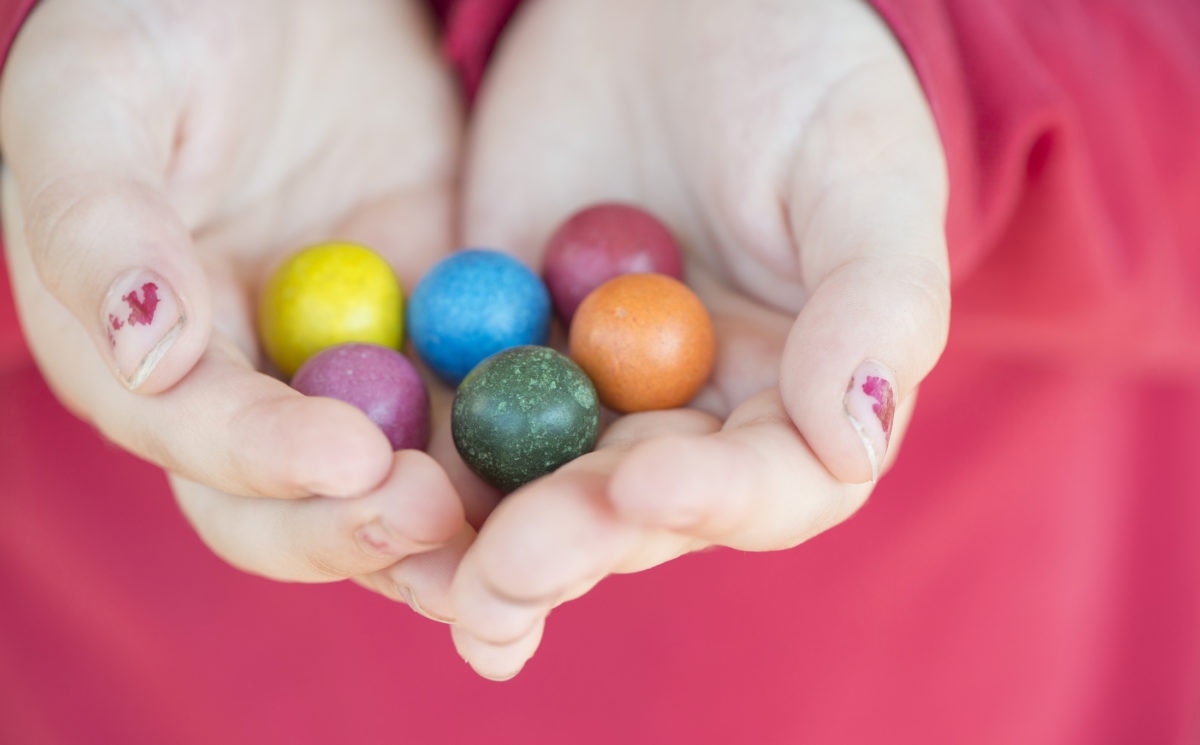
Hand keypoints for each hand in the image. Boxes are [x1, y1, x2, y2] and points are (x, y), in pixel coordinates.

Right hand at [1, 0, 468, 617]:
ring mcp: (352, 370)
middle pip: (297, 504)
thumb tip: (146, 354)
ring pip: (402, 480)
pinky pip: (483, 406)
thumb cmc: (159, 22)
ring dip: (458, 526)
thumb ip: (98, 224)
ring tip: (522, 534)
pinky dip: (524, 447)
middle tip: (439, 518)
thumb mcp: (93, 100)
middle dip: (363, 527)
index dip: (265, 463)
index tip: (351, 457)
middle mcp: (249, 391)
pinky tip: (577, 461)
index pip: (197, 443)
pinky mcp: (438, 337)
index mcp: (140, 361)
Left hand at [447, 0, 950, 677]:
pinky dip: (421, 467)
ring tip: (449, 590)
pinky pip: (459, 420)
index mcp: (797, 400)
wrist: (669, 5)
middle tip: (510, 568)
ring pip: (541, 493)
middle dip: (577, 544)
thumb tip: (856, 439)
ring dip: (490, 549)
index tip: (643, 483)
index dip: (715, 502)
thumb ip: (876, 303)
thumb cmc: (800, 73)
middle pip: (639, 513)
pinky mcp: (502, 355)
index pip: (771, 486)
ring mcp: (589, 395)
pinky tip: (375, 506)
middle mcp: (691, 421)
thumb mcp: (860, 170)